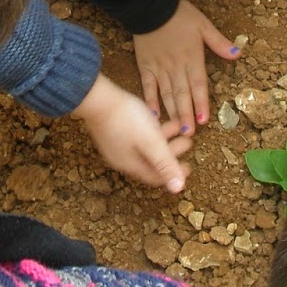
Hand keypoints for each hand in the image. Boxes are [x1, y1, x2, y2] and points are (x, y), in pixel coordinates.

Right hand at [73, 74, 192, 192]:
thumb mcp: (151, 141)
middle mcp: (122, 158)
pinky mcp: (113, 130)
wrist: (97, 97)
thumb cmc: (126, 119)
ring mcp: (115, 144)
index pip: (156, 176)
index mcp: (132, 164)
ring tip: (178, 126)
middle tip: (188, 142)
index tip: (190, 166)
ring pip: (145, 147)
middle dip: (171, 153)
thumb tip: (178, 189)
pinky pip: (136, 137)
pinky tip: (156, 118)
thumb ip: (165, 163)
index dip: (174, 173)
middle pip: (151, 161)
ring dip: (163, 139)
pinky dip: (151, 131)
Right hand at [132, 0, 239, 132]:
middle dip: (186, 114)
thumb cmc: (180, 15)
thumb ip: (219, 42)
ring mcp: (159, 68)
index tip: (203, 120)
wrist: (151, 6)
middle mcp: (175, 66)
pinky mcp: (146, 66)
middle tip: (189, 133)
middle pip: (182, 93)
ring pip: (166, 93)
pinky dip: (150, 101)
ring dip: (172, 112)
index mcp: (192, 57)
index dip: (200, 103)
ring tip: (176, 129)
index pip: (198, 84)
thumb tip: (238, 54)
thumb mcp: (203, 25)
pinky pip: (148, 86)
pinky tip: (153, 115)